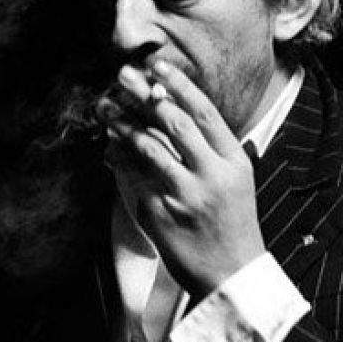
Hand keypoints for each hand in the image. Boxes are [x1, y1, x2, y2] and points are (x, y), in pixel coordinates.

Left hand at [96, 60, 264, 296]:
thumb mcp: (237, 181)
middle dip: (145, 95)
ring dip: (123, 123)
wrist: (231, 275)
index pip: (205, 113)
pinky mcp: (162, 214)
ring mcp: (185, 196)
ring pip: (149, 148)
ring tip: (105, 106)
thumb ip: (214, 149)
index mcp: (234, 162)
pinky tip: (109, 144)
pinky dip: (120, 158)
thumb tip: (177, 112)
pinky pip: (135, 178)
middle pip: (175, 123)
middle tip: (124, 74)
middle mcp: (212, 175)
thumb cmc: (233, 224)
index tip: (157, 65)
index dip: (179, 86)